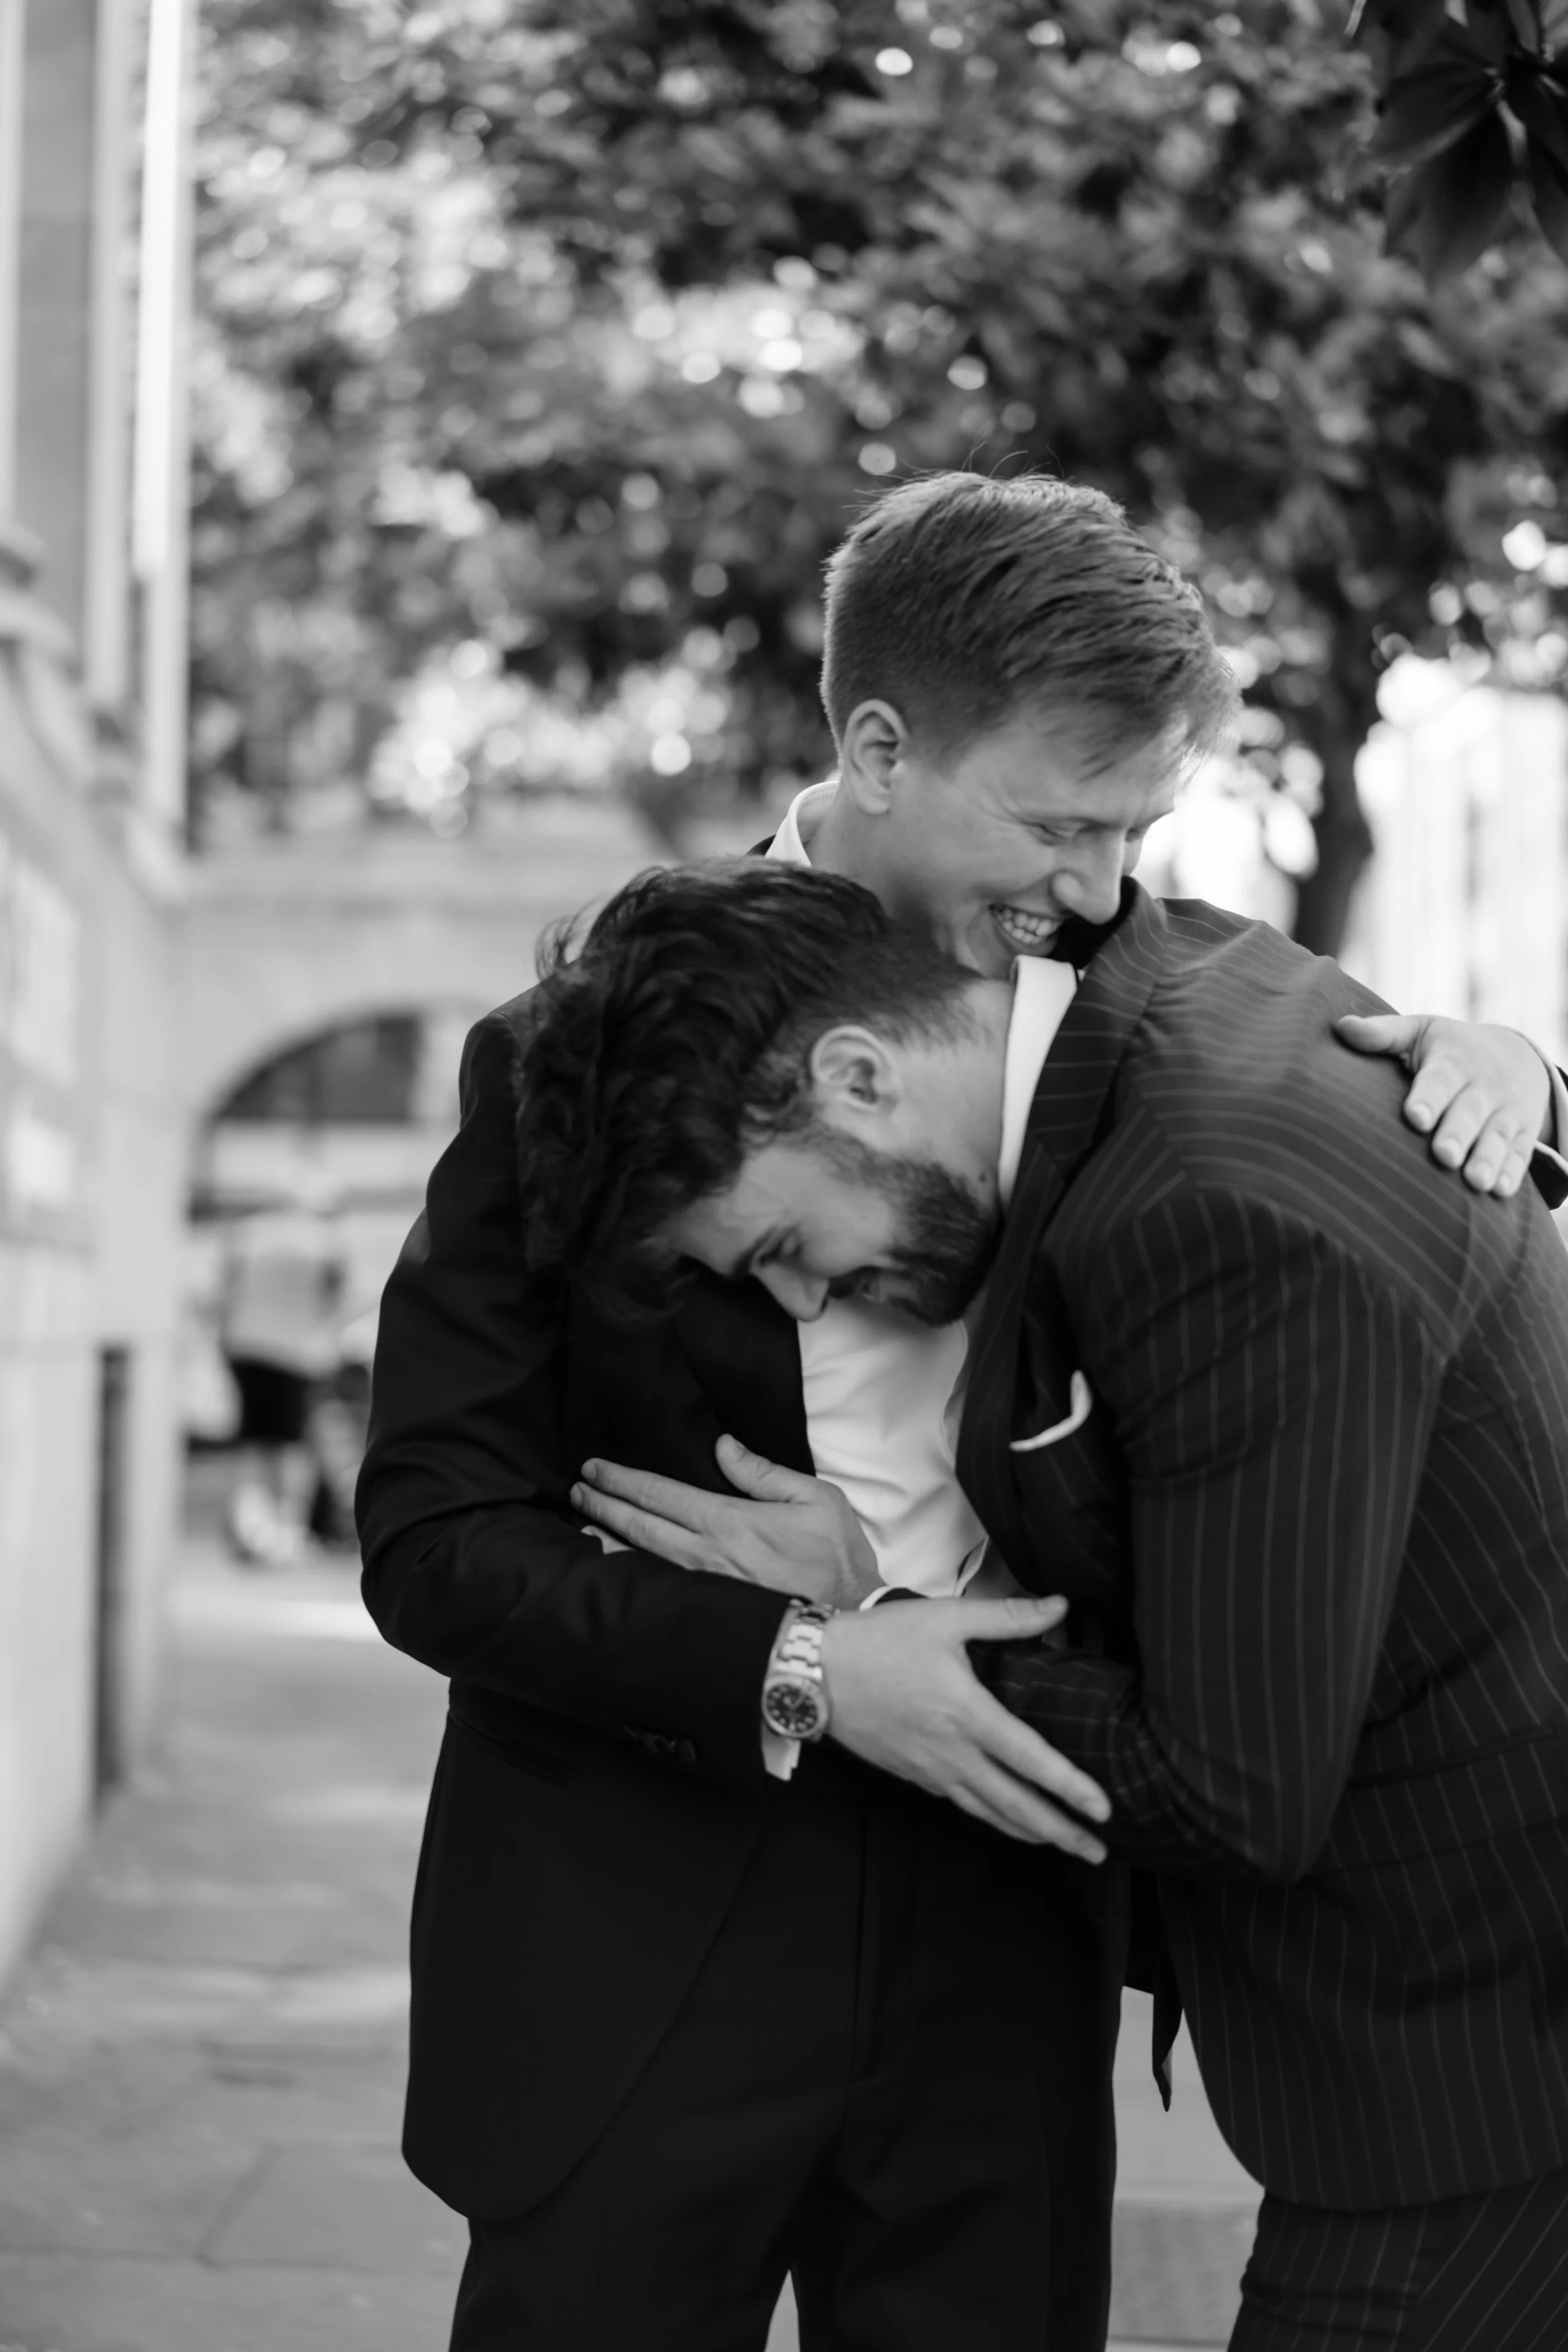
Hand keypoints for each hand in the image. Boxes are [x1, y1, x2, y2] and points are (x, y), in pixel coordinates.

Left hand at [571, 1434, 881, 1607]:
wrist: (849, 1620)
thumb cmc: (835, 1557)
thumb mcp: (814, 1498)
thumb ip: (763, 1472)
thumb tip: (723, 1446)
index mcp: (728, 1522)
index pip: (659, 1495)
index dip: (621, 1480)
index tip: (594, 1468)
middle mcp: (705, 1556)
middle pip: (639, 1526)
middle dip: (603, 1505)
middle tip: (577, 1491)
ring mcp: (702, 1588)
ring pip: (640, 1561)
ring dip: (608, 1540)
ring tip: (583, 1526)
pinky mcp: (708, 1611)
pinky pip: (657, 1588)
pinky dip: (630, 1575)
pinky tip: (616, 1570)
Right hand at [820, 1596, 1111, 1857]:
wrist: (814, 1674)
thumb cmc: (880, 1641)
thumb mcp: (945, 1618)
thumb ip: (1006, 1616)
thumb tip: (1059, 1605)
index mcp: (968, 1715)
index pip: (1031, 1760)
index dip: (1070, 1787)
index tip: (1103, 1809)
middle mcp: (953, 1753)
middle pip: (1015, 1804)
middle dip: (1060, 1832)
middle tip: (1097, 1852)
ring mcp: (931, 1771)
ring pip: (989, 1812)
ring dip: (1029, 1833)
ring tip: (1061, 1844)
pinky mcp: (912, 1775)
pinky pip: (961, 1804)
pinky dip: (992, 1818)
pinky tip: (1004, 1819)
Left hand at [1335, 1010, 1550, 1196]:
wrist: (1516, 1056)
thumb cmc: (1449, 1049)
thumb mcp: (1421, 1032)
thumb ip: (1384, 1034)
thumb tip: (1342, 1028)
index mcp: (1453, 1061)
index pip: (1440, 1080)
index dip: (1428, 1098)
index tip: (1415, 1116)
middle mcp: (1483, 1086)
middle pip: (1470, 1112)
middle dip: (1458, 1133)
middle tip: (1444, 1155)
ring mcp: (1507, 1110)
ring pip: (1498, 1136)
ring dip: (1488, 1159)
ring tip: (1474, 1181)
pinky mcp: (1524, 1133)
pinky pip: (1521, 1154)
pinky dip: (1512, 1173)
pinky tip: (1500, 1191)